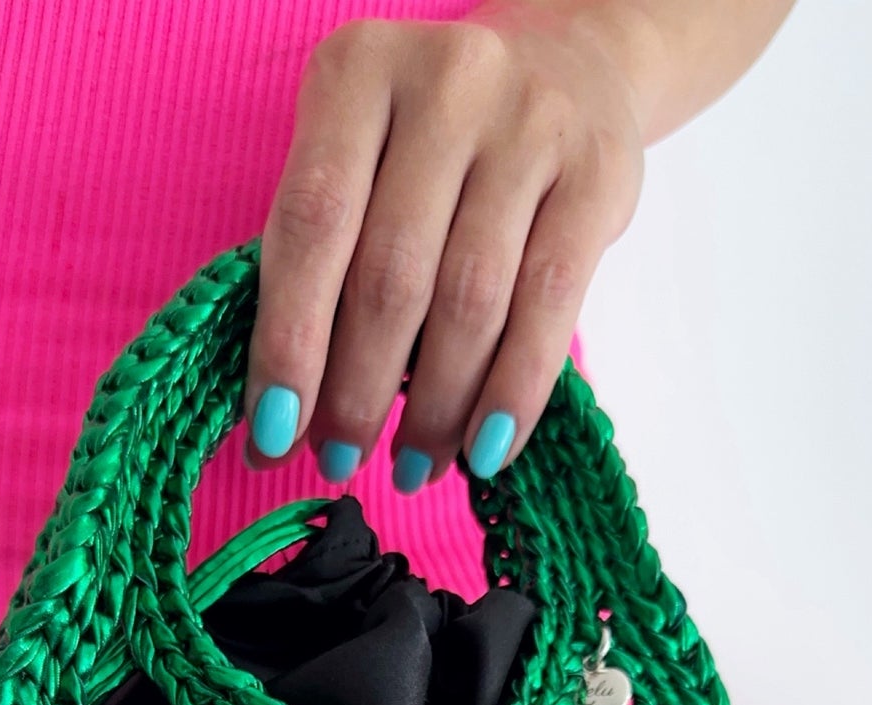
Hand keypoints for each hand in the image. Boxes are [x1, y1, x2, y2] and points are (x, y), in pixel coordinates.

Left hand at [243, 4, 648, 489]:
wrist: (569, 70)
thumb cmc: (433, 146)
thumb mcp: (360, 164)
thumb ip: (317, 269)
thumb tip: (273, 426)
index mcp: (358, 72)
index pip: (311, 224)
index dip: (290, 342)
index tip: (276, 432)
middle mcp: (447, 83)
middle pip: (391, 274)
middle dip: (360, 391)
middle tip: (344, 460)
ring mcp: (530, 123)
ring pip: (470, 301)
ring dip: (435, 407)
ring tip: (413, 467)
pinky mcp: (598, 174)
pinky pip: (550, 307)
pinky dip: (513, 393)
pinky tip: (485, 448)